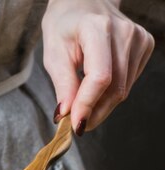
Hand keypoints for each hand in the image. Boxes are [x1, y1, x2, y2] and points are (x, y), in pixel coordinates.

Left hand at [42, 0, 154, 132]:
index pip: (100, 77)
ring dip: (101, 107)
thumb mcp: (54, 54)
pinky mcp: (145, 45)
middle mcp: (124, 32)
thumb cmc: (65, 27)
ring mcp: (138, 38)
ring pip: (123, 91)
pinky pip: (128, 83)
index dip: (88, 105)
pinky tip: (98, 87)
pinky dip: (110, 94)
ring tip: (83, 105)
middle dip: (94, 113)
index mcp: (97, 28)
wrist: (83, 3)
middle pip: (114, 89)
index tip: (75, 126)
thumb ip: (63, 85)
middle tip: (76, 124)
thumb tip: (67, 115)